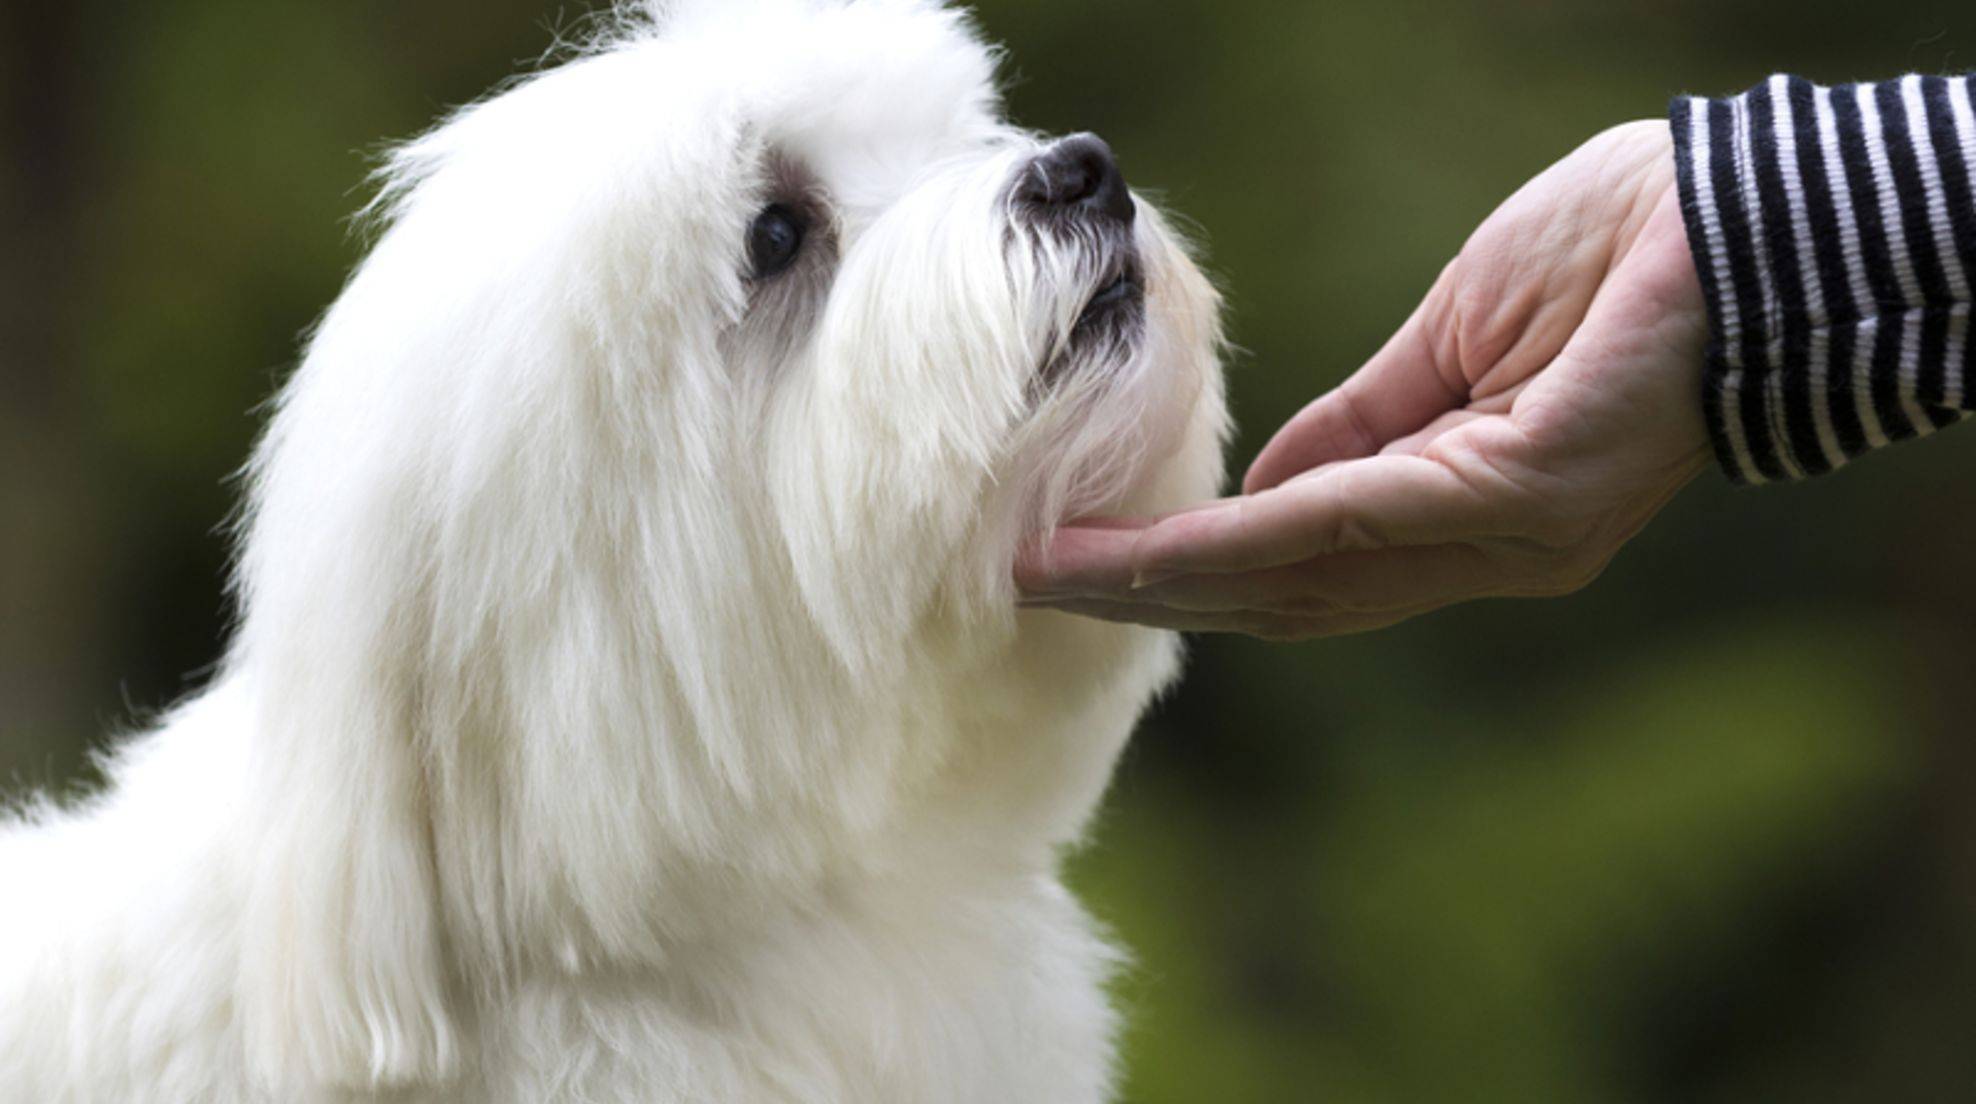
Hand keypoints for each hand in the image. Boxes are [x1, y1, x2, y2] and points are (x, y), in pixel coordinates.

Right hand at [1018, 121, 1710, 639]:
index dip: (1196, 576)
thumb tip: (1255, 494)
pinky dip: (1247, 541)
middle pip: (1297, 599)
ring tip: (1066, 576)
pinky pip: (1356, 523)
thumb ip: (1363, 426)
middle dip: (1161, 599)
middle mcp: (1494, 553)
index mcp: (1479, 515)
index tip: (1085, 567)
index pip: (1314, 567)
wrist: (1749, 214)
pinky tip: (1159, 549)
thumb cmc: (1618, 253)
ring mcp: (1512, 535)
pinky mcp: (1523, 489)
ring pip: (1311, 580)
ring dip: (1176, 584)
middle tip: (1041, 590)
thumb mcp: (1458, 339)